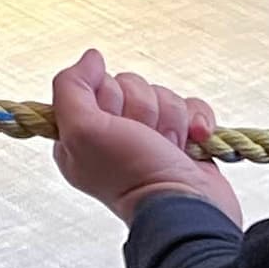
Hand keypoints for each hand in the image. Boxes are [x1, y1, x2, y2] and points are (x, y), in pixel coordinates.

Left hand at [48, 50, 242, 226]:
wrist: (187, 209)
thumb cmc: (133, 176)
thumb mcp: (82, 131)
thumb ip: (71, 86)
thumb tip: (92, 57)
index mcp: (82, 134)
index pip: (94, 83)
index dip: (108, 97)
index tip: (114, 125)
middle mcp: (114, 135)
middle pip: (130, 85)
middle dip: (142, 109)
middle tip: (144, 139)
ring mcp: (152, 138)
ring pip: (162, 94)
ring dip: (170, 119)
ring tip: (168, 148)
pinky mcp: (185, 140)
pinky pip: (192, 106)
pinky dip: (197, 121)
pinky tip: (195, 142)